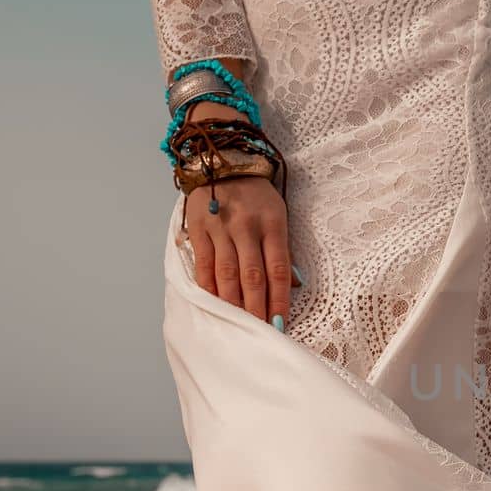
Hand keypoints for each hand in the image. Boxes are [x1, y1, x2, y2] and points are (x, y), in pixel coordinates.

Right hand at [182, 102, 294, 326]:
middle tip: (259, 332)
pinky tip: (214, 305)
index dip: (279, 300)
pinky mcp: (198, 228)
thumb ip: (282, 249)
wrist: (223, 158)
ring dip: (233, 303)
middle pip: (252, 276)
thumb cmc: (257, 194)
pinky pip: (203, 265)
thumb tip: (292, 285)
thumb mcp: (279, 214)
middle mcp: (246, 226)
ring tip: (239, 324)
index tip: (280, 323)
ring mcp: (220, 228)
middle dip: (257, 308)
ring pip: (226, 274)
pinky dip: (208, 288)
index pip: (278, 269)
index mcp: (272, 223)